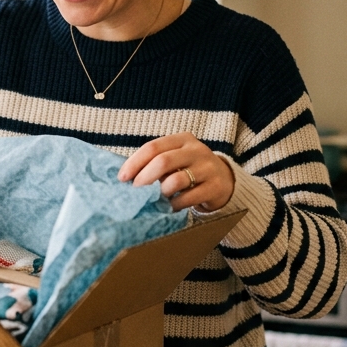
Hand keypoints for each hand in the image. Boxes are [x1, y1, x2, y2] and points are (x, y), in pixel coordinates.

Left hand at [118, 132, 234, 211]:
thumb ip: (155, 163)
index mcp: (182, 139)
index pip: (153, 147)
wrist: (224, 179)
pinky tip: (168, 208)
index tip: (122, 178)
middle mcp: (196, 150)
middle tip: (135, 192)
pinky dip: (174, 205)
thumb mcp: (175, 159)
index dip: (134, 163)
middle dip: (144, 178)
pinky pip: (189, 197)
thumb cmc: (190, 169)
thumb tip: (126, 178)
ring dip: (160, 193)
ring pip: (176, 180)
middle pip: (163, 161)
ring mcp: (208, 167)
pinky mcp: (215, 186)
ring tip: (154, 200)